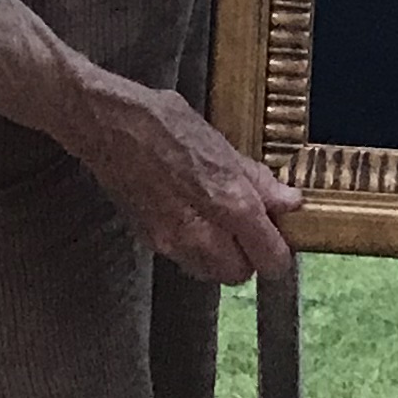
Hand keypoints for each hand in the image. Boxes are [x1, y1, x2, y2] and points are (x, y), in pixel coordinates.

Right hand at [78, 78, 303, 284]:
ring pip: (212, 274)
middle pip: (241, 274)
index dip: (279, 251)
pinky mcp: (152, 242)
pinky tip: (194, 221)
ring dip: (222, 258)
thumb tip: (288, 201)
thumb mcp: (220, 142)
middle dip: (249, 256)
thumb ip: (256, 179)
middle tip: (249, 227)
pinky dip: (197, 252)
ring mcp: (173, 242)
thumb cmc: (165, 123)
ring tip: (221, 224)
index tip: (280, 235)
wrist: (109, 127)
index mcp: (229, 202)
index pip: (270, 258)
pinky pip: (187, 262)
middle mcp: (202, 233)